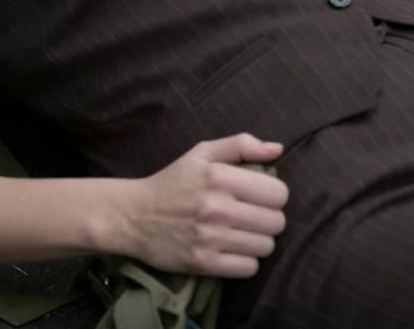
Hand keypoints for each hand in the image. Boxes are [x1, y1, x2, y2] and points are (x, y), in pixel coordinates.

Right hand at [123, 133, 288, 277]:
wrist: (134, 216)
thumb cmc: (173, 182)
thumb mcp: (201, 154)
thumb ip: (240, 145)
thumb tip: (278, 149)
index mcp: (219, 176)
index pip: (279, 193)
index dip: (272, 194)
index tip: (257, 195)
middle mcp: (217, 207)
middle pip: (276, 222)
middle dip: (267, 218)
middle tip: (247, 214)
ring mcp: (212, 238)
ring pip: (266, 247)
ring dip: (256, 240)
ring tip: (238, 231)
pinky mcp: (206, 263)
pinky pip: (250, 268)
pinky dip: (244, 261)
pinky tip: (229, 248)